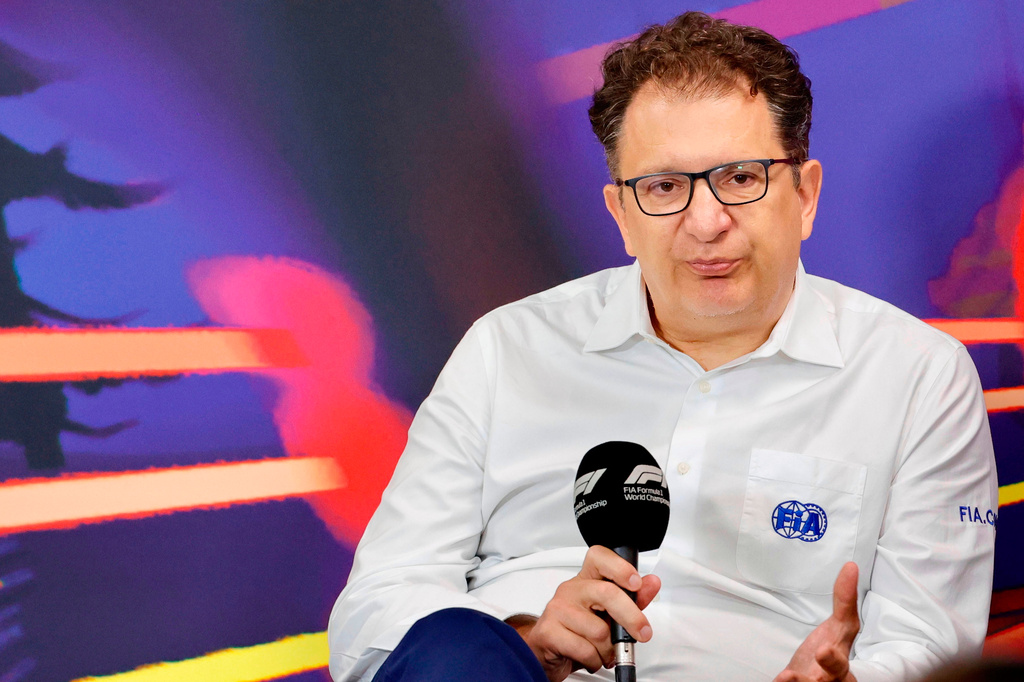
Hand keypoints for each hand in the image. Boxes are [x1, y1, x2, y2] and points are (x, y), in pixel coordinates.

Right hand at [506, 545, 660, 681]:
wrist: (546, 651)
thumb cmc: (578, 630)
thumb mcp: (608, 614)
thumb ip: (632, 599)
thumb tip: (652, 583)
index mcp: (586, 579)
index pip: (599, 557)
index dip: (620, 567)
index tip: (636, 583)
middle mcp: (571, 589)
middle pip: (607, 593)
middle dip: (631, 617)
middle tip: (642, 633)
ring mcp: (558, 609)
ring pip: (599, 630)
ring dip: (608, 650)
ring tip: (603, 651)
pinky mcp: (548, 631)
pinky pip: (584, 649)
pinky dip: (594, 661)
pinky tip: (590, 658)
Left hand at [774, 562, 860, 681]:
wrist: (814, 677)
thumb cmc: (829, 653)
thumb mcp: (841, 626)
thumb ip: (845, 599)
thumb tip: (850, 567)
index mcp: (841, 666)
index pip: (839, 664)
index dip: (833, 660)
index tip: (824, 650)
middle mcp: (828, 680)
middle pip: (825, 681)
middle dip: (818, 676)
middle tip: (807, 665)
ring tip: (786, 676)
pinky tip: (776, 679)